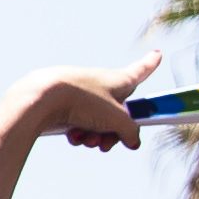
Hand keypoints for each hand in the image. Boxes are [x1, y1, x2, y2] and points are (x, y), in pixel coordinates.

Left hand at [17, 57, 157, 154]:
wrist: (42, 98)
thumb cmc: (83, 100)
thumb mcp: (117, 119)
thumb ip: (130, 131)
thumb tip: (132, 141)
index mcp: (118, 80)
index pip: (140, 71)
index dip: (150, 65)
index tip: (157, 54)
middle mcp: (101, 84)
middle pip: (118, 113)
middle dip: (115, 132)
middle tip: (107, 144)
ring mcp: (82, 95)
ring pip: (97, 123)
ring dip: (95, 136)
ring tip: (87, 140)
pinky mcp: (63, 105)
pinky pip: (78, 124)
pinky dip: (78, 133)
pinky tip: (72, 136)